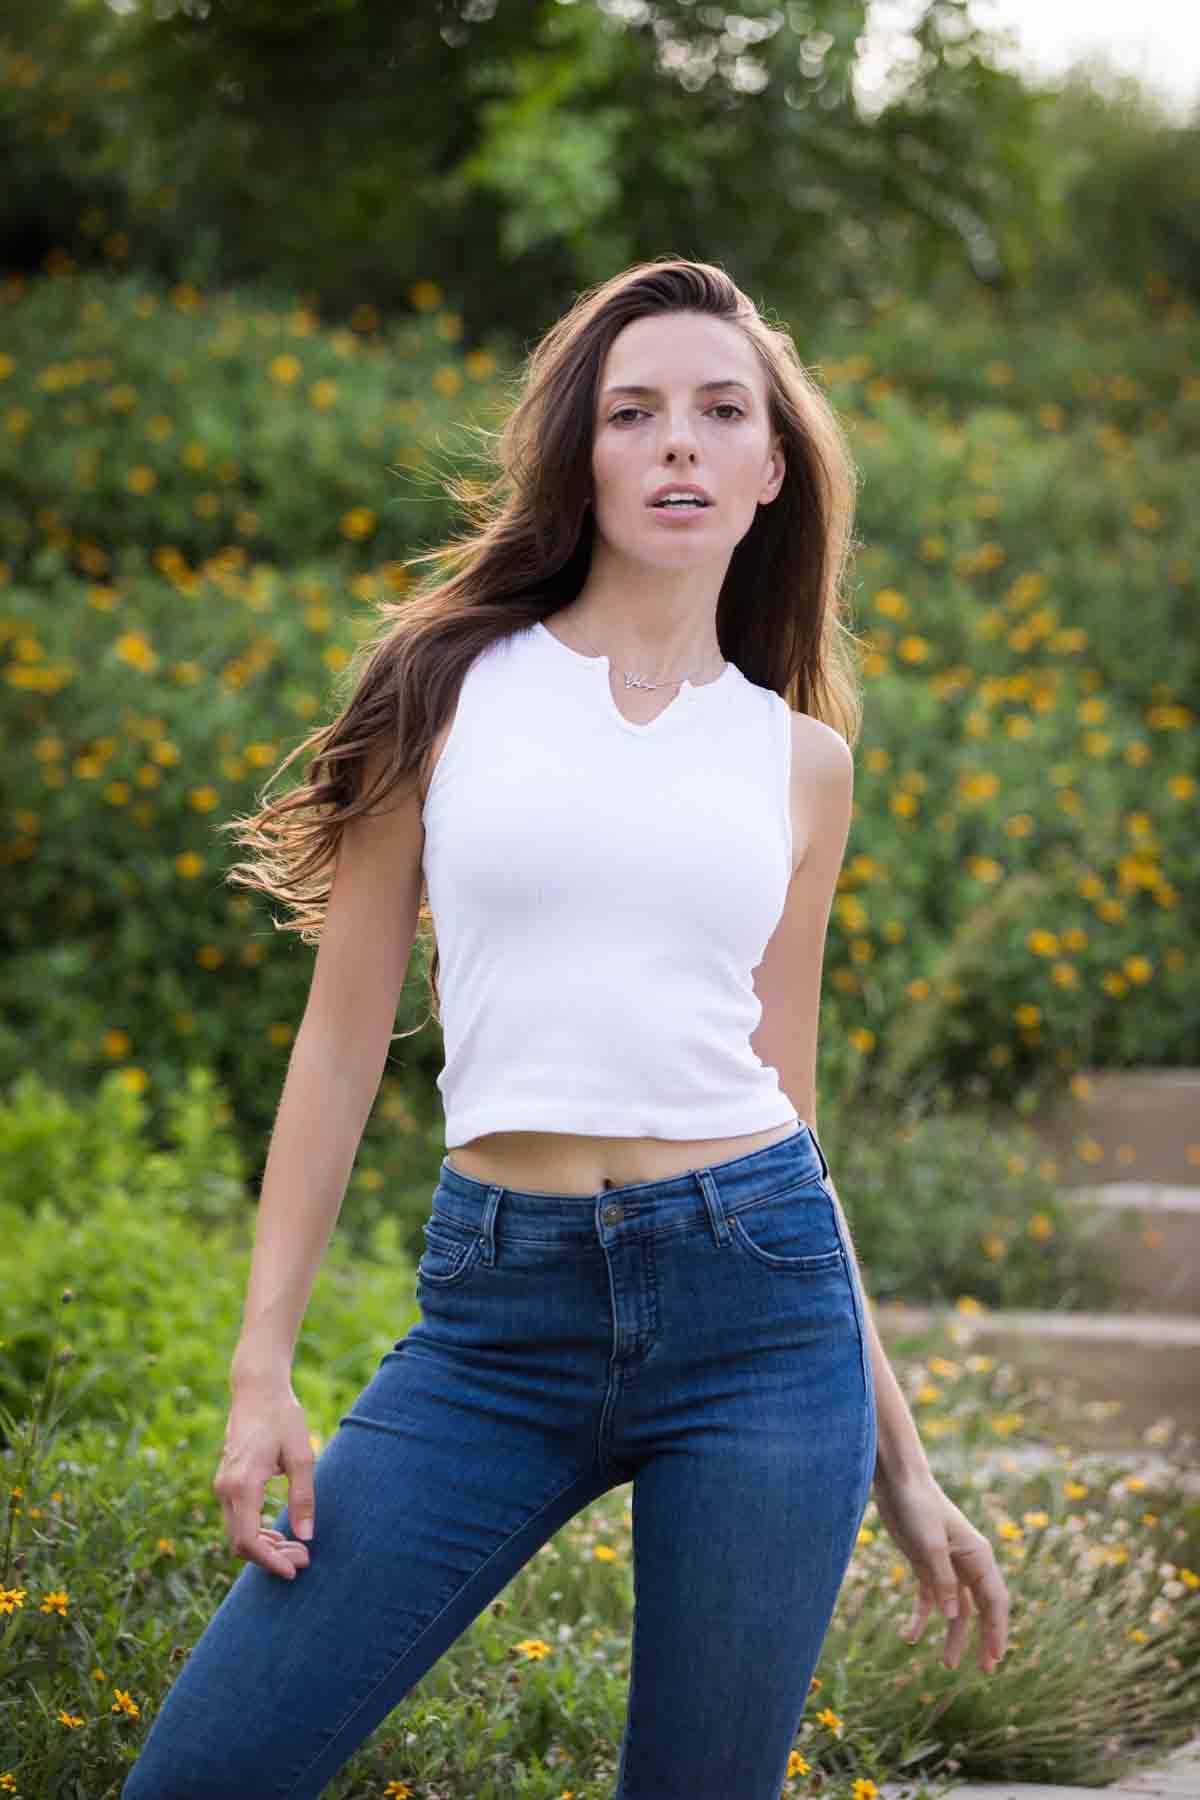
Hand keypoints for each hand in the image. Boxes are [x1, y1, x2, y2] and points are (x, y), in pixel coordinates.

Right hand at [213, 1378, 315, 1580]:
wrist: (257, 1389)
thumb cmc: (282, 1417)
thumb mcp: (301, 1455)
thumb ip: (303, 1496)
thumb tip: (306, 1536)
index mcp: (242, 1485)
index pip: (248, 1540)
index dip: (270, 1561)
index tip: (294, 1570)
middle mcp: (225, 1489)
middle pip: (241, 1542)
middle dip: (272, 1557)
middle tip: (304, 1559)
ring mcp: (223, 1486)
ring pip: (238, 1533)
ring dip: (265, 1547)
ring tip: (297, 1549)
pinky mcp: (227, 1482)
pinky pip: (237, 1519)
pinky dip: (257, 1533)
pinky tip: (279, 1535)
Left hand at [871, 1465, 1009, 1673]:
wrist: (898, 1481)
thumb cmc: (918, 1506)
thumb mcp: (929, 1544)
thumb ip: (942, 1581)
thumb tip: (951, 1618)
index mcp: (978, 1557)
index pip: (995, 1601)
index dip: (998, 1631)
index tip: (996, 1658)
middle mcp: (967, 1564)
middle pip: (981, 1608)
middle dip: (983, 1638)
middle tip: (985, 1670)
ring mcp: (947, 1565)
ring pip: (956, 1608)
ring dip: (953, 1634)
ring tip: (949, 1664)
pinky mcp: (925, 1564)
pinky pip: (930, 1598)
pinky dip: (922, 1617)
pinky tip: (910, 1636)